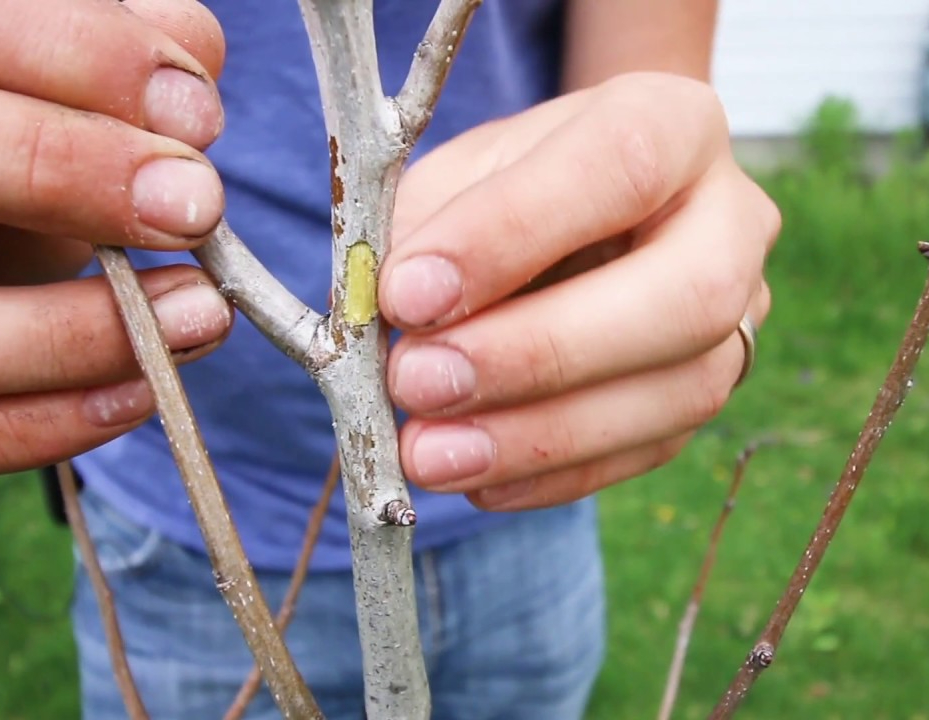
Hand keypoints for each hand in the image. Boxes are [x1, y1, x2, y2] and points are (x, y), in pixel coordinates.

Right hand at [0, 0, 231, 482]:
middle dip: (49, 168)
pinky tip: (137, 394)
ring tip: (198, 317)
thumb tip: (189, 92)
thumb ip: (91, 51)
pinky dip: (30, 429)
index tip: (195, 110)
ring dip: (66, 339)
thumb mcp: (16, 74)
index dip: (66, 52)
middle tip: (194, 205)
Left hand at [381, 73, 778, 510]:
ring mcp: (738, 317)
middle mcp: (730, 221)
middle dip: (539, 353)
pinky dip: (553, 475)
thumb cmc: (508, 187)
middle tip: (417, 383)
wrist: (573, 217)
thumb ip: (430, 229)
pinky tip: (476, 480)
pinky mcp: (707, 391)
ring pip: (680, 393)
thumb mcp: (458, 175)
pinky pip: (648, 451)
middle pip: (685, 297)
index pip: (619, 167)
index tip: (408, 294)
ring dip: (539, 436)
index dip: (510, 235)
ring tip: (428, 453)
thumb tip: (405, 319)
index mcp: (673, 126)